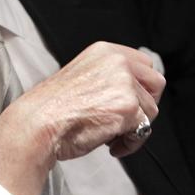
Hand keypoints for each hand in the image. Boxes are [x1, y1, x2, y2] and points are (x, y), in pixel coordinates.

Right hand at [0, 41, 165, 194]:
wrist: (38, 122)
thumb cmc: (52, 107)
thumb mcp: (83, 76)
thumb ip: (109, 77)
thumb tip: (134, 93)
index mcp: (104, 51)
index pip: (144, 62)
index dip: (141, 86)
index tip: (132, 100)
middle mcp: (117, 62)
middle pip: (156, 83)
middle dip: (146, 104)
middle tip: (126, 118)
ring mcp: (124, 83)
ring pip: (152, 110)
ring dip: (135, 127)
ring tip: (108, 132)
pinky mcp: (128, 107)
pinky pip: (144, 130)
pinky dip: (129, 142)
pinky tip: (108, 143)